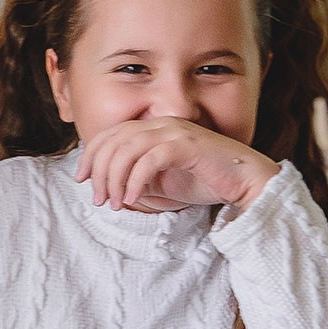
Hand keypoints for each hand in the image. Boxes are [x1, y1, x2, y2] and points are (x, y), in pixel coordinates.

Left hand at [76, 117, 278, 213]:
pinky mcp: (187, 145)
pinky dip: (135, 179)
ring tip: (114, 203)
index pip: (110, 135)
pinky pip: (151, 159)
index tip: (81, 180)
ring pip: (128, 149)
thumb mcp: (163, 183)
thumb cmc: (206, 181)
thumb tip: (111, 188)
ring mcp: (175, 132)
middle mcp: (161, 124)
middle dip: (98, 171)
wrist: (246, 182)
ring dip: (114, 178)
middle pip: (114, 141)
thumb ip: (138, 179)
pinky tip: (132, 199)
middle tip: (98, 199)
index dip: (90, 156)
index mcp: (154, 128)